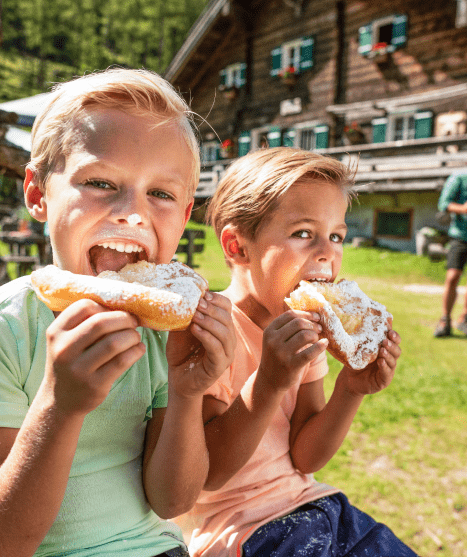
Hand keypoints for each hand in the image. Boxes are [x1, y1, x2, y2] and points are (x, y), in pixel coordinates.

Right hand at [42, 299, 145, 415]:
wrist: (60, 400)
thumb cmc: (71, 361)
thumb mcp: (67, 339)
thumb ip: (85, 321)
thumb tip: (122, 302)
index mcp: (56, 332)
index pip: (84, 306)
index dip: (106, 305)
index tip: (117, 311)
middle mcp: (64, 349)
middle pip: (102, 323)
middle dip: (124, 319)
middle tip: (134, 321)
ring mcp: (78, 369)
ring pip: (114, 342)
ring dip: (132, 336)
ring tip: (135, 337)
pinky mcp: (94, 384)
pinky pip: (122, 361)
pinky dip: (136, 351)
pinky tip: (138, 349)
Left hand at [165, 292, 235, 398]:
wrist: (178, 379)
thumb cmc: (181, 353)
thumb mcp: (182, 330)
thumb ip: (186, 315)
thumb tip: (183, 296)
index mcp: (222, 328)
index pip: (227, 308)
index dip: (217, 300)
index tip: (202, 294)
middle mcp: (228, 340)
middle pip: (227, 318)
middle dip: (212, 309)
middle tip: (197, 304)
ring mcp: (226, 354)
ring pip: (225, 333)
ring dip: (209, 322)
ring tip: (194, 317)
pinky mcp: (219, 366)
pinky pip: (217, 348)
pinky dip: (206, 336)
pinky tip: (195, 330)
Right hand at [258, 310, 327, 391]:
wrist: (270, 380)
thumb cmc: (278, 355)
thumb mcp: (276, 339)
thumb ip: (288, 327)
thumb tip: (312, 314)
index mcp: (269, 331)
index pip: (290, 315)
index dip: (306, 313)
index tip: (315, 317)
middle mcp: (273, 341)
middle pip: (298, 323)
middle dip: (312, 324)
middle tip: (319, 328)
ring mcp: (281, 354)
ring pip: (305, 335)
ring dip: (315, 334)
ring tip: (318, 338)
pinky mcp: (291, 366)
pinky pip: (310, 352)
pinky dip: (320, 346)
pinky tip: (324, 344)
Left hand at [340, 329, 400, 395]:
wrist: (349, 379)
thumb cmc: (355, 361)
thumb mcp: (359, 348)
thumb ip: (365, 338)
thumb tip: (365, 319)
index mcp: (385, 349)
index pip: (395, 341)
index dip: (395, 336)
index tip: (390, 331)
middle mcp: (389, 359)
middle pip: (397, 351)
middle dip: (392, 345)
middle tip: (385, 341)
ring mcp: (388, 370)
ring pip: (393, 361)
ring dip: (388, 355)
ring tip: (382, 350)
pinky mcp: (384, 380)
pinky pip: (387, 373)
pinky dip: (385, 366)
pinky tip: (381, 361)